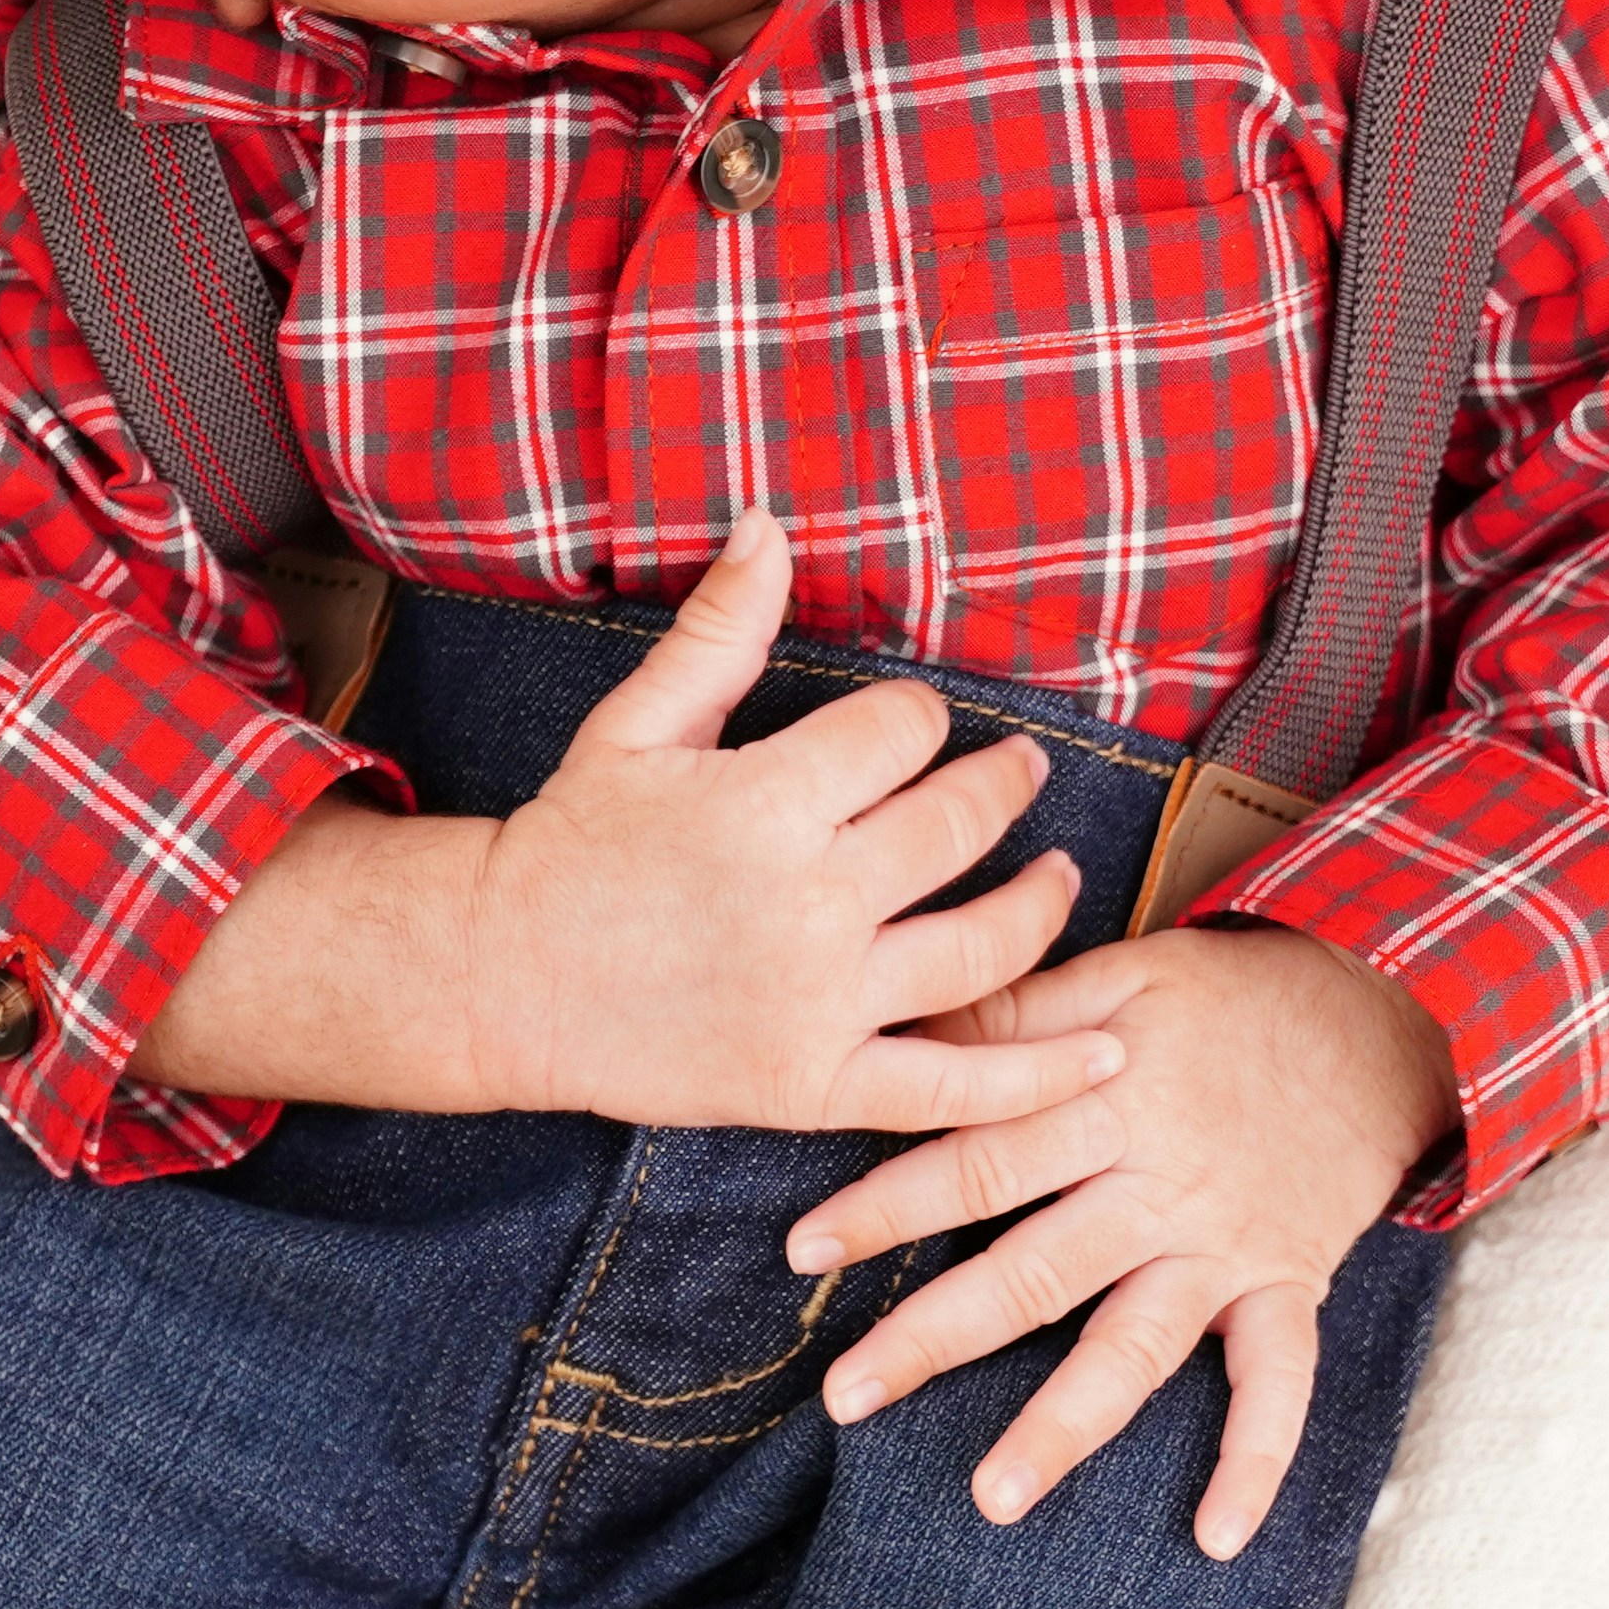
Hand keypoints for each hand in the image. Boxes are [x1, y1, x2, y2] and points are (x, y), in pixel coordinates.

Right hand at [458, 511, 1118, 1135]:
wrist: (503, 979)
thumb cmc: (573, 842)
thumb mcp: (635, 723)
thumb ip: (720, 629)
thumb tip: (771, 521)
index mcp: (764, 802)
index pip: (904, 733)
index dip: (922, 718)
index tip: (913, 728)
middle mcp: (807, 903)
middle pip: (958, 827)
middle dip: (1004, 787)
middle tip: (1024, 772)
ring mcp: (819, 1002)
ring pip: (981, 946)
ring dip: (1040, 902)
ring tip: (1059, 871)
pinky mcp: (816, 1084)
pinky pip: (950, 1087)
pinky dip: (1036, 1077)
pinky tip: (1105, 1052)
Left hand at [788, 921, 1456, 1553]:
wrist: (1387, 1010)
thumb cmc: (1231, 995)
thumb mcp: (1122, 974)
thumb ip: (1015, 1013)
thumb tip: (903, 1028)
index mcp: (1104, 1105)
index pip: (977, 1160)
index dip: (887, 1204)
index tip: (804, 1252)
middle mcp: (1158, 1186)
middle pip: (1031, 1271)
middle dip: (934, 1337)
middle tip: (846, 1396)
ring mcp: (1223, 1247)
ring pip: (1132, 1347)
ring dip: (1063, 1428)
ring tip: (991, 1498)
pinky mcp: (1287, 1284)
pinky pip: (1280, 1384)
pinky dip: (1256, 1462)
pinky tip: (1216, 1538)